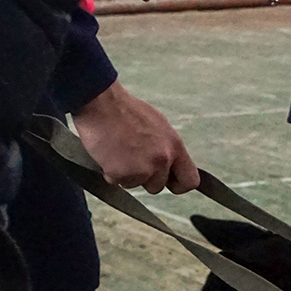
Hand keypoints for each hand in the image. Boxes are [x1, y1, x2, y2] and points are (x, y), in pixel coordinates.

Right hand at [71, 81, 200, 192]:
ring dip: (126, 174)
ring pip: (136, 185)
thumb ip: (166, 147)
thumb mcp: (158, 126)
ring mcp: (143, 169)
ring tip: (118, 151)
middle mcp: (163, 159)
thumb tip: (171, 164)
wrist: (101, 104)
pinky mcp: (122, 174)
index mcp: (174, 146)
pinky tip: (107, 154)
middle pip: (158, 186)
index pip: (190, 180)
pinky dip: (110, 172)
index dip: (178, 184)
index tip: (169, 183)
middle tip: (131, 158)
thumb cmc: (126, 111)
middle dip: (145, 177)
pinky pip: (116, 182)